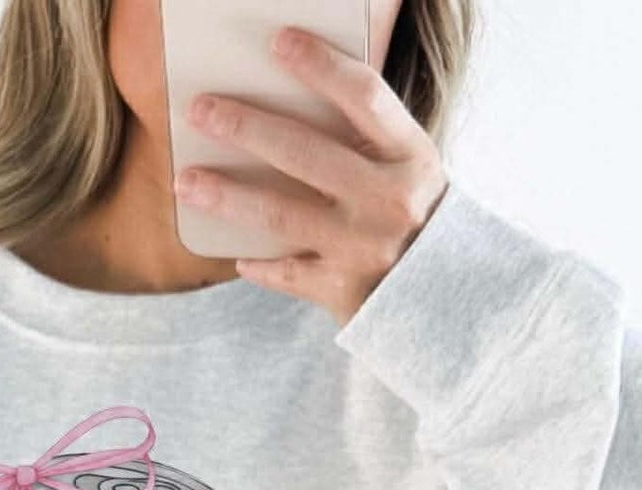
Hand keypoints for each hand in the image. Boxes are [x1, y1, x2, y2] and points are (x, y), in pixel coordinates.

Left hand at [174, 24, 449, 326]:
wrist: (454, 296)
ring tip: (187, 180)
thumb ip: (365, 140)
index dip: (320, 66)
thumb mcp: (410, 168)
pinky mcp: (344, 292)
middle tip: (202, 109)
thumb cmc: (419, 218)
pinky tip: (237, 255)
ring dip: (228, 195)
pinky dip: (260, 266)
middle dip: (247, 127)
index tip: (279, 42)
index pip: (363, 96)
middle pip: (305, 153)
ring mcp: (363, 249)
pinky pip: (288, 274)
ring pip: (282, 215)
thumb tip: (289, 105)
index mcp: (409, 157)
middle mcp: (387, 200)